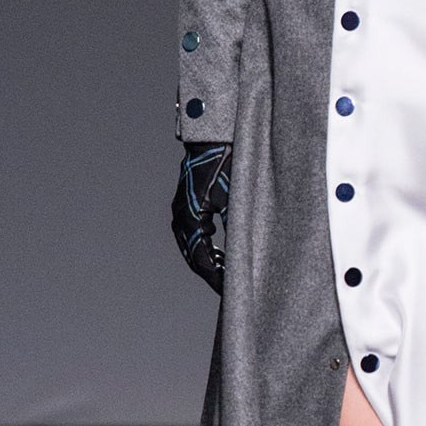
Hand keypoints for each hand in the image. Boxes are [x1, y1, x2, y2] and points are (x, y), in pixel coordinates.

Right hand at [171, 141, 231, 294]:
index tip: (230, 290)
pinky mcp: (185, 204)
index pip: (201, 258)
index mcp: (191, 216)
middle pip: (193, 256)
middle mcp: (180, 215)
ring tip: (226, 274)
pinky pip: (191, 234)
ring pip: (190, 246)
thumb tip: (244, 255)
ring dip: (207, 261)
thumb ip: (238, 227)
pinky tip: (219, 253)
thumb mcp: (238, 196)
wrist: (215, 136)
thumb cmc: (228, 161)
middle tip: (229, 288)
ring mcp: (180, 209)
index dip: (215, 277)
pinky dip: (204, 247)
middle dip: (211, 273)